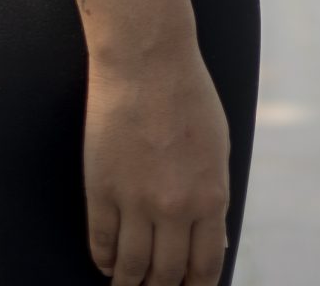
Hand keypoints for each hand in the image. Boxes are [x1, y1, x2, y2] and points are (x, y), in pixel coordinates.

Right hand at [84, 41, 230, 285]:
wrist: (146, 56)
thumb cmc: (188, 93)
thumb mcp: (217, 148)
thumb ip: (213, 196)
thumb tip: (212, 240)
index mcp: (211, 198)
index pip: (205, 268)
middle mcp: (175, 208)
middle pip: (166, 275)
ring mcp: (135, 200)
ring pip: (131, 268)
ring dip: (128, 284)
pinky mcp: (102, 188)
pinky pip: (101, 241)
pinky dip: (103, 259)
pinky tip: (106, 262)